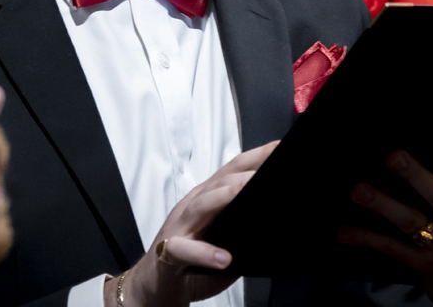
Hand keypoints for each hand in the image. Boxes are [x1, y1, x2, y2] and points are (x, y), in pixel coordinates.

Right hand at [116, 141, 276, 306]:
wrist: (154, 284)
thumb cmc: (189, 260)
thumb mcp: (220, 236)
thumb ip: (243, 225)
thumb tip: (276, 221)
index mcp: (207, 198)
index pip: (233, 170)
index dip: (256, 157)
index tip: (278, 148)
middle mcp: (193, 206)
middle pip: (220, 181)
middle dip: (245, 172)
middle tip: (271, 166)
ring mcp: (180, 227)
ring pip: (202, 205)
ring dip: (225, 196)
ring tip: (245, 192)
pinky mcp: (169, 253)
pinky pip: (185, 250)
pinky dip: (205, 253)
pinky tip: (223, 258)